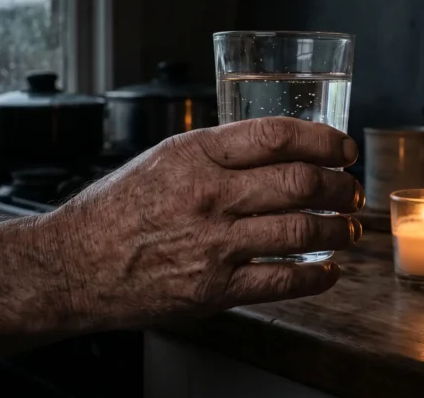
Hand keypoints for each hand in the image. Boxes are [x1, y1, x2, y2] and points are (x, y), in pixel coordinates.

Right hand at [39, 116, 364, 330]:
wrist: (73, 265)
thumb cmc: (113, 211)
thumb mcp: (160, 159)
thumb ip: (215, 152)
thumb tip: (272, 148)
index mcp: (194, 155)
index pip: (276, 136)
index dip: (322, 140)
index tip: (342, 147)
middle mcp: (208, 195)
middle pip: (299, 181)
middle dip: (339, 186)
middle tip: (350, 190)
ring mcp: (214, 244)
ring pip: (301, 229)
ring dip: (338, 229)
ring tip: (348, 228)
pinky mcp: (214, 288)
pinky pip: (282, 280)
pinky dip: (316, 276)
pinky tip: (328, 271)